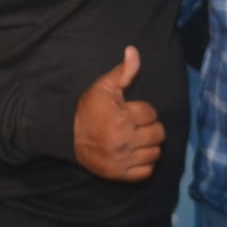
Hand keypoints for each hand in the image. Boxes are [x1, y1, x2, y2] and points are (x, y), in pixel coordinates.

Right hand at [73, 46, 164, 180]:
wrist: (67, 136)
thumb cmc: (88, 110)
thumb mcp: (103, 87)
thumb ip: (123, 71)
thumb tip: (133, 50)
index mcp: (121, 118)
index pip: (151, 113)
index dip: (144, 110)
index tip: (131, 111)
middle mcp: (124, 141)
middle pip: (158, 134)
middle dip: (150, 127)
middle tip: (137, 125)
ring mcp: (123, 161)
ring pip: (155, 153)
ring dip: (150, 145)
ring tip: (138, 139)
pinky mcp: (120, 175)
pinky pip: (147, 172)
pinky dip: (145, 163)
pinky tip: (136, 154)